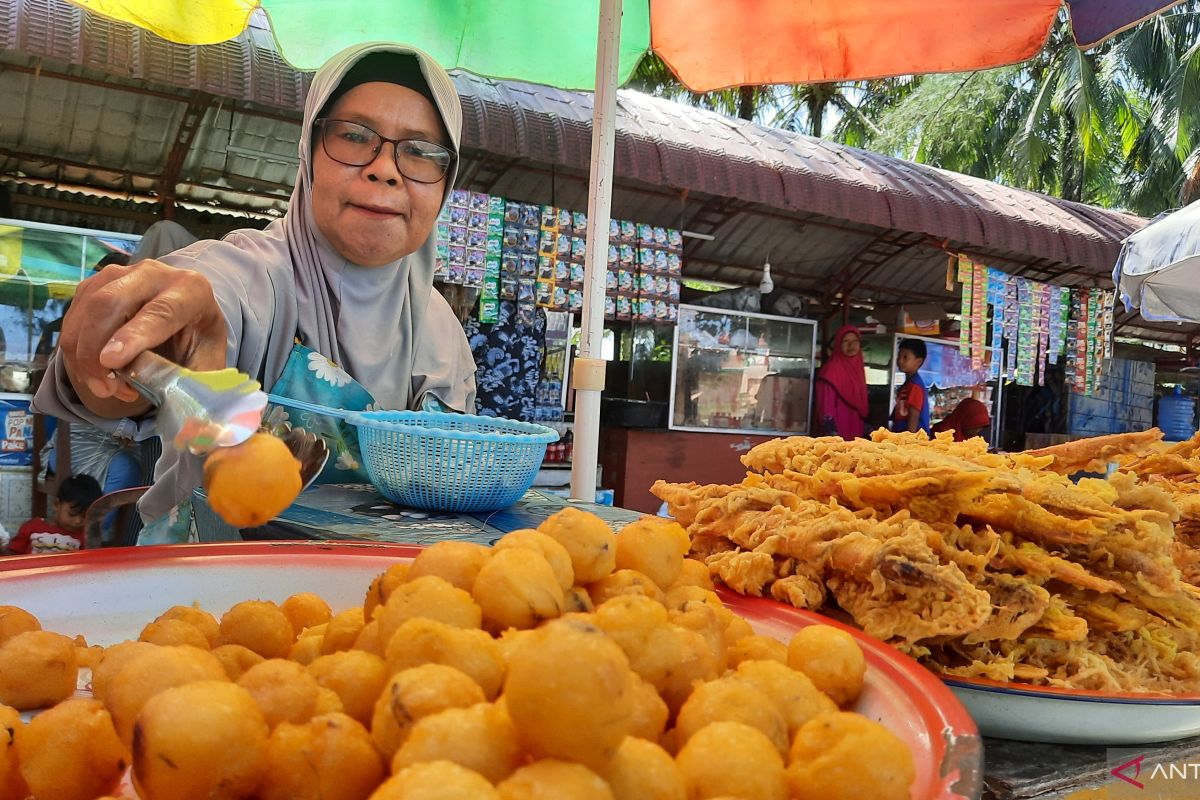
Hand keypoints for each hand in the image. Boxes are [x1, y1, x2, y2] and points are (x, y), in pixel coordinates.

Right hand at [59, 260, 226, 417]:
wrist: (184, 318)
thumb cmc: (197, 343)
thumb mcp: (207, 362)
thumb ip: (194, 382)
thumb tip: (181, 410)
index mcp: (191, 289)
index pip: (161, 311)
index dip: (135, 336)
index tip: (112, 362)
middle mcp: (154, 274)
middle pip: (110, 303)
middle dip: (97, 351)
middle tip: (105, 388)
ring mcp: (119, 275)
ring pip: (85, 311)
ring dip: (85, 356)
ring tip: (107, 387)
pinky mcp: (94, 286)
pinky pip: (73, 318)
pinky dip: (77, 351)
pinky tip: (98, 374)